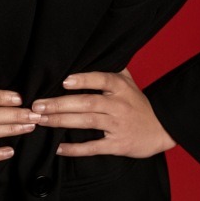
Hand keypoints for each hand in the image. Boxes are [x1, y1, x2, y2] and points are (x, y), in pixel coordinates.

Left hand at [30, 66, 177, 158]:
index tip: (64, 81)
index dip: (84, 80)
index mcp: (121, 88)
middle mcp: (119, 105)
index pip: (102, 79)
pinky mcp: (118, 145)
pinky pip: (94, 146)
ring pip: (87, 122)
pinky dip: (76, 149)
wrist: (162, 130)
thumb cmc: (140, 105)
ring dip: (62, 121)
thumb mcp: (131, 83)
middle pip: (87, 102)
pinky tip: (59, 147)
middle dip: (60, 104)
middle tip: (37, 105)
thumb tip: (95, 52)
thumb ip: (113, 69)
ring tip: (41, 120)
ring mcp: (118, 125)